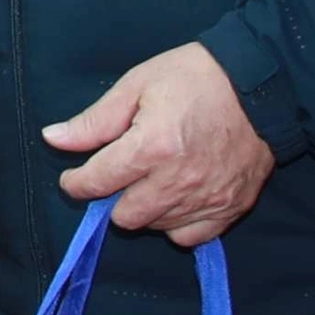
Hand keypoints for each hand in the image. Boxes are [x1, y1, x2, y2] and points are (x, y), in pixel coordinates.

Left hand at [49, 43, 275, 246]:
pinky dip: (176, 223)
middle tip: (119, 174)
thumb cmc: (194, 78)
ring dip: (144, 209)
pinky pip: (191, 236)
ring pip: (155, 226)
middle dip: (112, 198)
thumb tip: (53, 139)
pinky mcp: (232, 208)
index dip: (76, 183)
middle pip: (124, 216)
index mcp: (151, 148)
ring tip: (150, 180)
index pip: (97, 182)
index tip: (73, 177)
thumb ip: (94, 121)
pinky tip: (175, 198)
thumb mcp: (136, 86)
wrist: (261, 85)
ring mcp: (208, 199)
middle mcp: (178, 181)